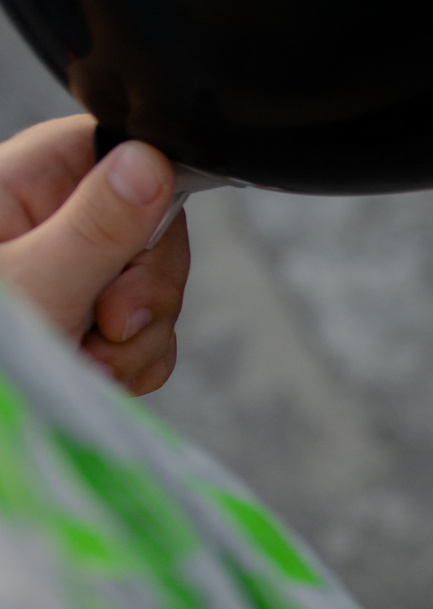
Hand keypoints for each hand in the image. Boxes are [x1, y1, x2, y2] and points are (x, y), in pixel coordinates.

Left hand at [0, 118, 188, 393]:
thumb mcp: (37, 285)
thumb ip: (98, 226)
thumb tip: (151, 160)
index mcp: (23, 182)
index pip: (118, 156)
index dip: (146, 209)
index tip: (125, 271)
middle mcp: (50, 219)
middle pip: (152, 230)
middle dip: (145, 294)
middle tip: (107, 330)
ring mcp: (74, 272)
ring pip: (155, 290)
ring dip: (137, 340)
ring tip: (87, 363)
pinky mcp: (89, 319)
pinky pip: (151, 332)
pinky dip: (135, 363)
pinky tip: (95, 375)